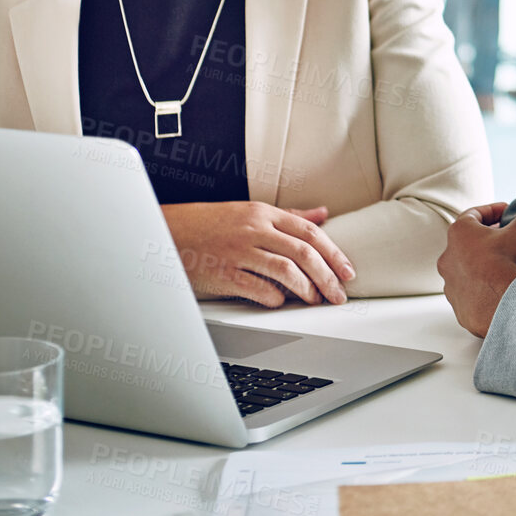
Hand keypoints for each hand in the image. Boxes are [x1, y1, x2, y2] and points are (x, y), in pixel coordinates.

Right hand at [161, 201, 355, 308]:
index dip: (334, 253)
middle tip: (339, 294)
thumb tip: (323, 214)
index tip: (348, 272)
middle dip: (328, 276)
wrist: (167, 232)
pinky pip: (258, 289)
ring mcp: (238, 252)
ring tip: (315, 300)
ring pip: (286, 271)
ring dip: (306, 290)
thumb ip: (289, 216)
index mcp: (263, 213)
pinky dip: (275, 299)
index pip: (309, 232)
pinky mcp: (223, 274)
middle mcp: (254, 229)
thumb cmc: (211, 224)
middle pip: (303, 252)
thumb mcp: (251, 212)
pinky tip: (280, 303)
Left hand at [437, 194, 515, 336]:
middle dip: (487, 238)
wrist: (504, 303)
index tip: (507, 212)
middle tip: (506, 238)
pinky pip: (469, 293)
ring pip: (465, 269)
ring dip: (480, 265)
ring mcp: (451, 284)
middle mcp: (448, 257)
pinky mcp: (458, 306)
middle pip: (467, 242)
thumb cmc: (508, 261)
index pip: (474, 214)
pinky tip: (497, 290)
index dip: (492, 211)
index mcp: (460, 233)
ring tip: (501, 266)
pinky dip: (481, 289)